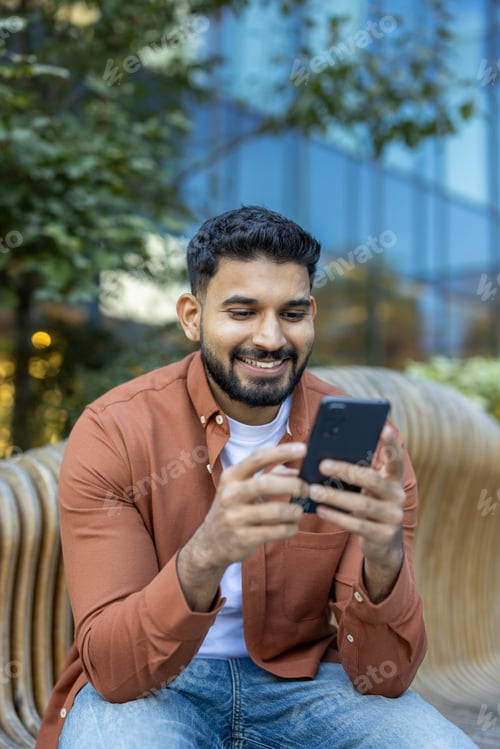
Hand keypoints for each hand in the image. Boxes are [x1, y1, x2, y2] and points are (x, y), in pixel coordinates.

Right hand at [177, 442, 306, 610]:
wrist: (209, 544)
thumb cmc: (233, 510)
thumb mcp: (242, 488)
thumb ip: (269, 476)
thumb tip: (297, 471)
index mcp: (231, 476)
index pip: (258, 458)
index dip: (281, 452)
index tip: (303, 448)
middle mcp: (230, 495)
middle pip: (266, 483)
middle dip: (292, 485)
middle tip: (306, 488)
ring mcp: (235, 517)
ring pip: (275, 511)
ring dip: (294, 511)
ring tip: (298, 512)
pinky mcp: (242, 538)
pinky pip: (276, 532)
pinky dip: (290, 528)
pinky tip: (292, 527)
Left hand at [309, 425, 404, 601]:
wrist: (383, 545)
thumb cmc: (367, 505)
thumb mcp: (366, 489)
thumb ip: (356, 474)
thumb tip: (323, 456)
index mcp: (394, 479)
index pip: (396, 458)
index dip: (391, 443)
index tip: (383, 427)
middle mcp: (397, 496)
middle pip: (372, 480)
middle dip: (346, 471)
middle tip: (323, 464)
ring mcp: (392, 517)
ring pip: (362, 504)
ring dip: (335, 496)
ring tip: (313, 490)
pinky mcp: (382, 536)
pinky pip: (356, 525)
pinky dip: (336, 516)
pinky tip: (320, 510)